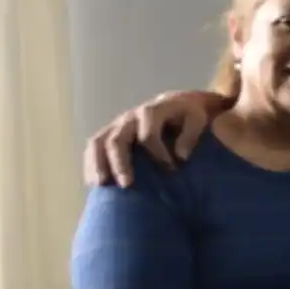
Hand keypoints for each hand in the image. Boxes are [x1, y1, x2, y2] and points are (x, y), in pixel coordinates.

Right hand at [83, 90, 230, 185]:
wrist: (178, 103)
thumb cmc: (189, 115)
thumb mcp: (197, 118)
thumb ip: (190, 134)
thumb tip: (181, 156)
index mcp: (153, 110)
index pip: (148, 133)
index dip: (157, 152)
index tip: (170, 169)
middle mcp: (131, 117)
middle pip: (118, 139)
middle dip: (121, 162)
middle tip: (127, 184)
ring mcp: (118, 125)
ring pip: (99, 142)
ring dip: (98, 164)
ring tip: (100, 185)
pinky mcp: (111, 133)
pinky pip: (94, 147)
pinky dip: (92, 164)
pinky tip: (94, 183)